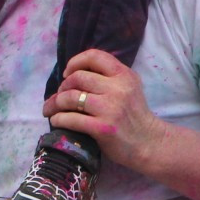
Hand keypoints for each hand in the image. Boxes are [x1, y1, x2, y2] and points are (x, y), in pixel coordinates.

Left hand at [44, 49, 167, 172]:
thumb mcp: (129, 88)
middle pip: (77, 78)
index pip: (94, 56)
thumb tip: (72, 74)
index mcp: (124, 75)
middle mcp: (118, 89)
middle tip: (58, 96)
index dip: (75, 62)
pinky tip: (57, 121)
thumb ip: (108, 77)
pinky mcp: (103, 128)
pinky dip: (58, 119)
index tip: (67, 73)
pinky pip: (71, 119)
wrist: (148, 143)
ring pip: (70, 98)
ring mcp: (110, 108)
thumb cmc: (134, 116)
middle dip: (62, 87)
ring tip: (51, 110)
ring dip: (55, 103)